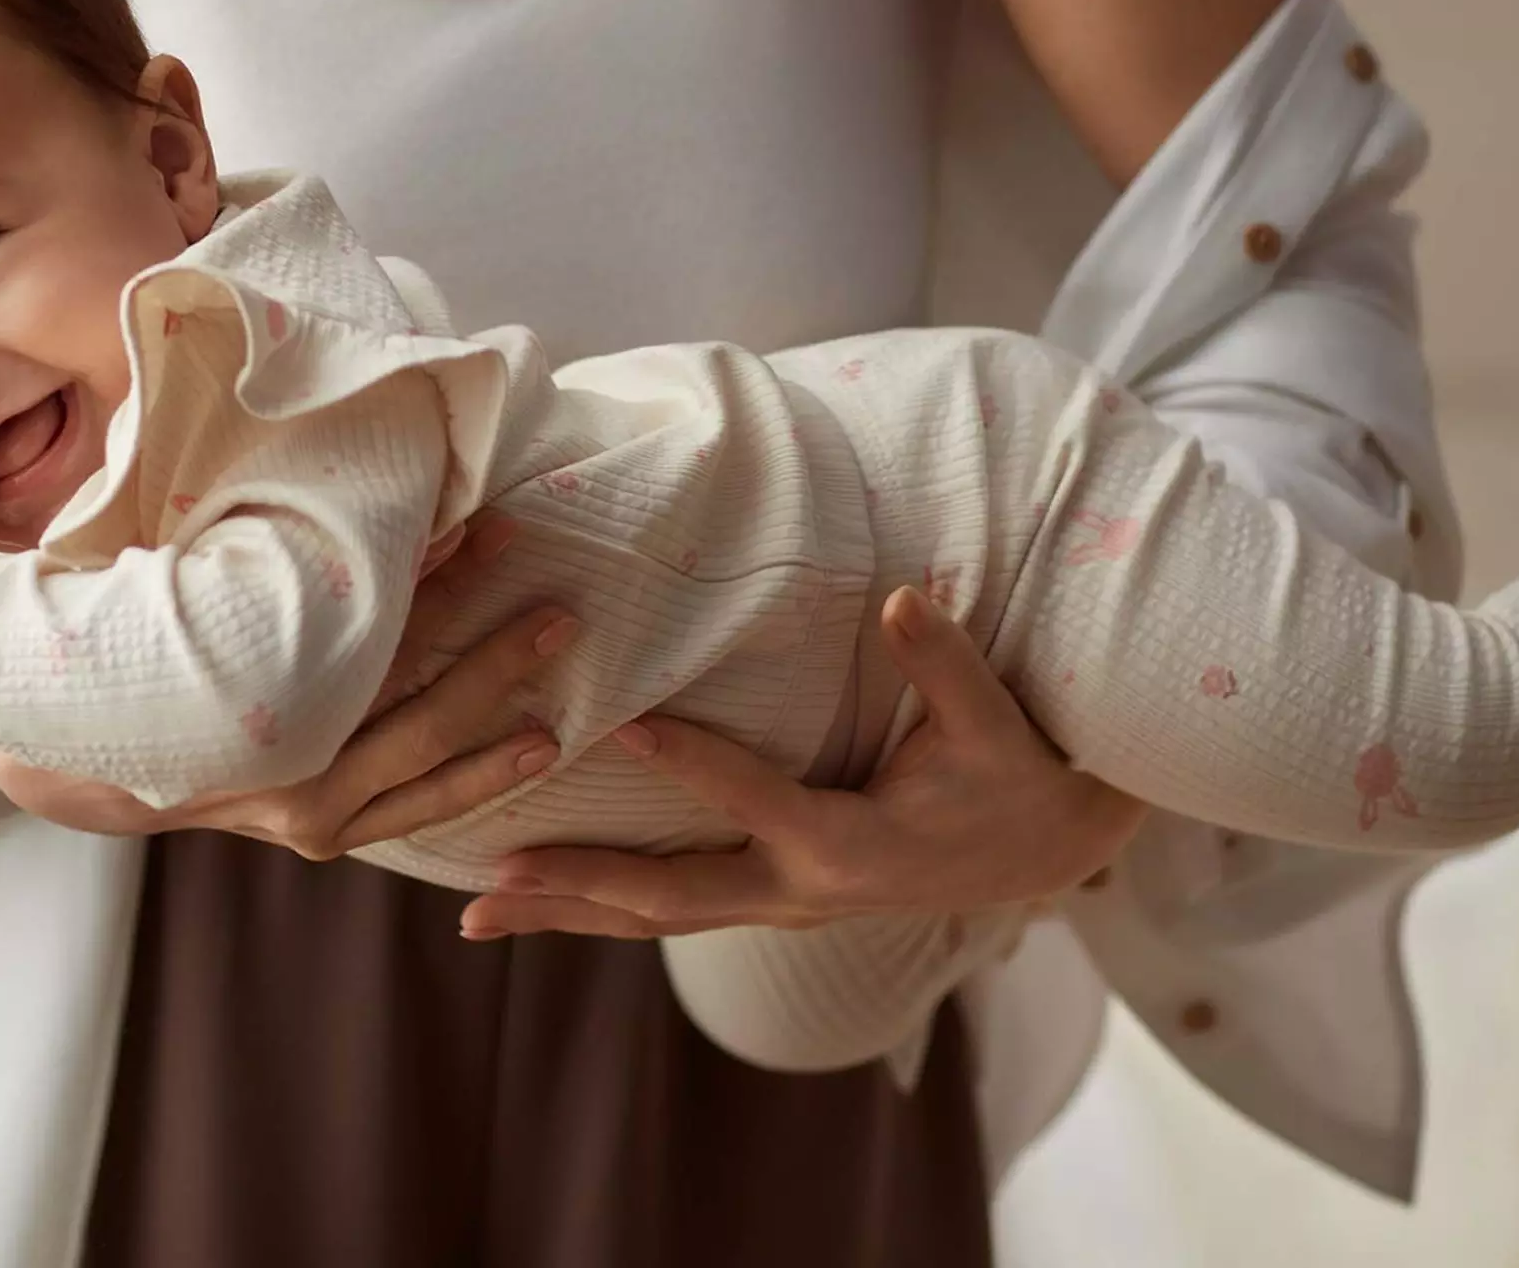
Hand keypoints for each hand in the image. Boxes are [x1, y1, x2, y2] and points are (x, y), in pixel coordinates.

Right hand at [0, 509, 577, 854]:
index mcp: (143, 731)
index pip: (276, 683)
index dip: (368, 624)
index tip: (437, 538)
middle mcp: (206, 786)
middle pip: (361, 745)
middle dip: (461, 676)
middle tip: (546, 604)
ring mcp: (249, 808)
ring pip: (387, 788)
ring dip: (480, 724)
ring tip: (558, 654)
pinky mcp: (276, 810)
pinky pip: (385, 812)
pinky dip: (458, 782)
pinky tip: (532, 738)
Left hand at [457, 584, 1145, 939]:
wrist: (1042, 849)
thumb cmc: (1015, 777)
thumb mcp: (994, 725)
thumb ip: (944, 664)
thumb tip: (905, 597)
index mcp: (850, 845)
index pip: (758, 802)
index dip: (694, 763)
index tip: (620, 722)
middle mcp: (802, 894)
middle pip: (674, 900)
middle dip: (580, 888)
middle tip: (490, 883)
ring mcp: (780, 907)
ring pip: (659, 920)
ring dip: (569, 915)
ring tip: (476, 916)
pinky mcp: (770, 901)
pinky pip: (673, 911)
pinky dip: (603, 908)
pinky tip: (542, 897)